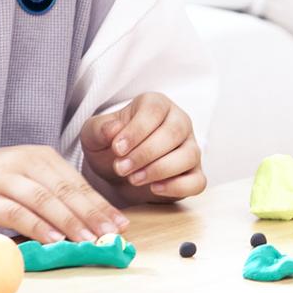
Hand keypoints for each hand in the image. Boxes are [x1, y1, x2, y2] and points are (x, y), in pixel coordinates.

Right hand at [0, 145, 127, 243]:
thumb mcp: (25, 178)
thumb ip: (51, 192)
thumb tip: (89, 220)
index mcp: (40, 155)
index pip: (76, 182)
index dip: (100, 203)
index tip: (121, 223)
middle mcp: (24, 161)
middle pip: (65, 190)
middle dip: (92, 214)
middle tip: (113, 233)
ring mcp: (4, 178)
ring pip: (45, 200)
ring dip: (70, 222)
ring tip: (91, 240)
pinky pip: (16, 213)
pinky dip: (38, 227)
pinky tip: (54, 241)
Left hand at [80, 92, 204, 200]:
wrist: (118, 171)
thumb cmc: (110, 146)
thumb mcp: (95, 134)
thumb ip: (100, 129)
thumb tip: (112, 130)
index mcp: (156, 104)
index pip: (154, 110)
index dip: (136, 131)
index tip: (117, 149)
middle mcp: (178, 121)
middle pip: (173, 132)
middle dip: (145, 153)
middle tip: (121, 168)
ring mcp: (189, 147)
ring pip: (189, 155)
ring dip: (160, 169)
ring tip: (134, 178)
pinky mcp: (193, 173)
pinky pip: (197, 181)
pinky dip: (178, 187)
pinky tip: (155, 188)